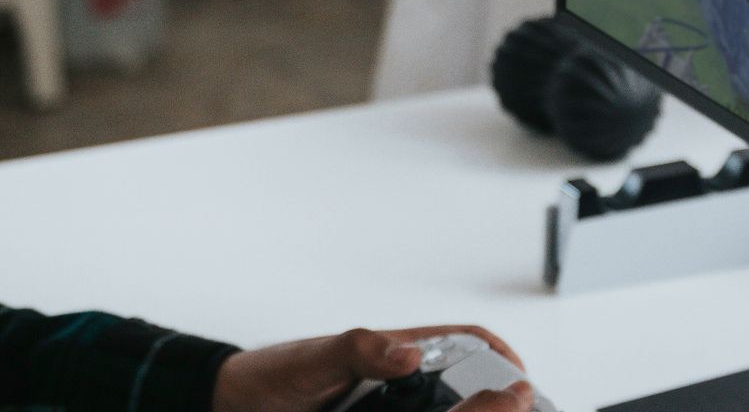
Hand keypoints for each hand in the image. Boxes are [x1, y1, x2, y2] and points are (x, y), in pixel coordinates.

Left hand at [212, 325, 525, 411]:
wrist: (228, 408)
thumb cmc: (272, 375)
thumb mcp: (315, 360)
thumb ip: (359, 350)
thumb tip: (408, 353)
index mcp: (396, 354)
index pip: (467, 343)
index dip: (501, 358)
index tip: (519, 383)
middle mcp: (399, 385)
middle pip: (462, 391)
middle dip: (486, 403)